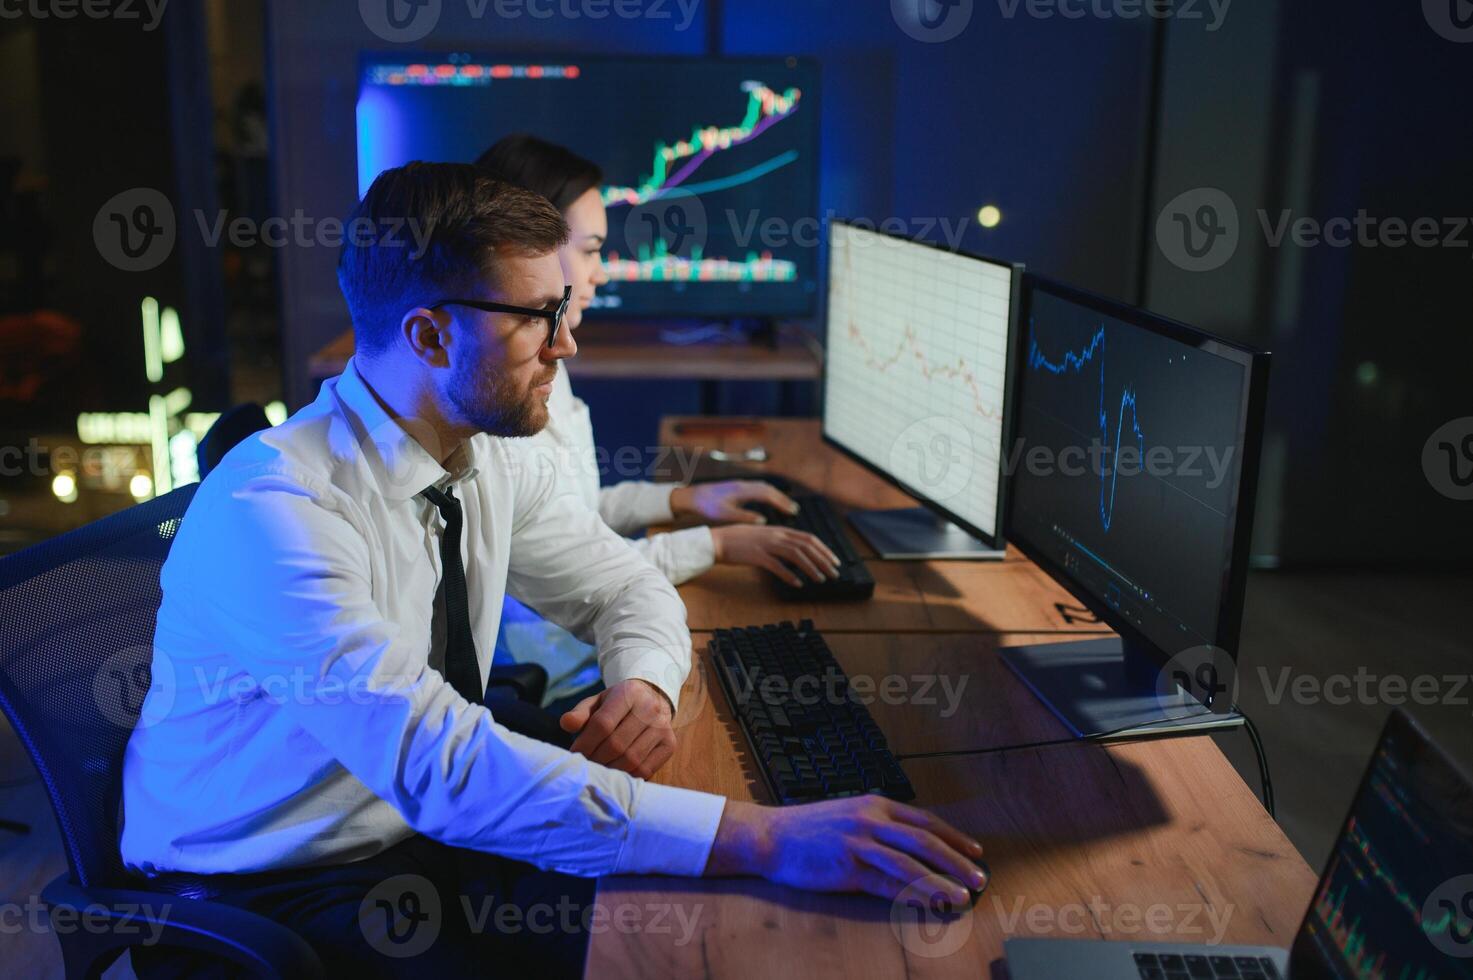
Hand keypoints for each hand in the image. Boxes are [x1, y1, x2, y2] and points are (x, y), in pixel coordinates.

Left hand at [559, 679, 676, 777]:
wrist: (651, 699)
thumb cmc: (618, 704)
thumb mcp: (598, 702)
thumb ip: (581, 713)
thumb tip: (566, 724)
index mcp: (629, 693)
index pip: (603, 724)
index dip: (585, 743)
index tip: (574, 754)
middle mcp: (650, 708)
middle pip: (617, 744)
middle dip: (596, 759)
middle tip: (585, 765)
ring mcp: (663, 727)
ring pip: (631, 759)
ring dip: (610, 769)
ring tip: (599, 770)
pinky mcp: (670, 744)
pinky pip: (646, 769)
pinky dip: (628, 775)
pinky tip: (616, 771)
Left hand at [669, 480, 798, 524]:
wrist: (690, 496)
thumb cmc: (706, 506)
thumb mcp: (725, 514)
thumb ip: (745, 517)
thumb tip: (763, 521)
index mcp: (742, 491)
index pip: (768, 495)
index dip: (782, 503)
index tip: (793, 511)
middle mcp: (743, 485)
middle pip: (769, 489)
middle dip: (783, 499)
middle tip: (795, 510)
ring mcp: (740, 485)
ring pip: (763, 487)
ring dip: (776, 496)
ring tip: (785, 506)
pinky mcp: (736, 487)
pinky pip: (757, 488)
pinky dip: (767, 494)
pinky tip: (768, 502)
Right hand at [704, 796, 986, 904]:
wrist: (770, 836)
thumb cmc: (809, 829)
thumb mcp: (849, 816)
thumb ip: (879, 826)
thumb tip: (911, 845)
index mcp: (876, 805)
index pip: (925, 821)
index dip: (954, 837)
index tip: (976, 853)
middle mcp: (872, 819)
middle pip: (926, 841)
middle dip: (957, 861)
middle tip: (980, 878)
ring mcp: (860, 842)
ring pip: (911, 863)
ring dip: (941, 881)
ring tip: (962, 896)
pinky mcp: (848, 866)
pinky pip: (887, 883)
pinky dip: (912, 894)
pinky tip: (928, 904)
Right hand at [712, 525, 840, 586]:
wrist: (717, 541)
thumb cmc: (739, 540)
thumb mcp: (763, 536)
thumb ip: (779, 540)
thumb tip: (794, 551)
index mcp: (779, 530)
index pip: (808, 537)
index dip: (824, 549)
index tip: (834, 561)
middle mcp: (776, 535)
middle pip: (806, 546)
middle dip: (823, 560)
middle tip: (834, 573)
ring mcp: (766, 545)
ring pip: (796, 555)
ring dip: (811, 568)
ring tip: (821, 579)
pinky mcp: (757, 556)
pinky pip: (777, 566)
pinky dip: (789, 575)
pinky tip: (797, 584)